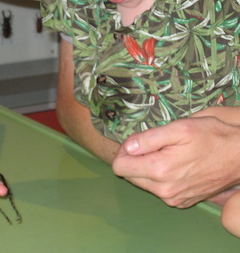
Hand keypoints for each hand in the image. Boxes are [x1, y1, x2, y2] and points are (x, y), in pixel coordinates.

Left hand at [112, 117, 239, 207]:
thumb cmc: (212, 137)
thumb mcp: (179, 128)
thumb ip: (148, 138)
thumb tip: (128, 147)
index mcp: (159, 170)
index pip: (119, 166)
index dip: (124, 150)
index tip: (137, 142)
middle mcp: (164, 190)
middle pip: (129, 175)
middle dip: (134, 159)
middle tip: (153, 145)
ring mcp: (173, 198)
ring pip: (143, 183)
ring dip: (147, 168)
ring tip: (167, 153)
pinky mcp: (181, 202)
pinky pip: (158, 190)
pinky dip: (160, 178)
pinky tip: (175, 165)